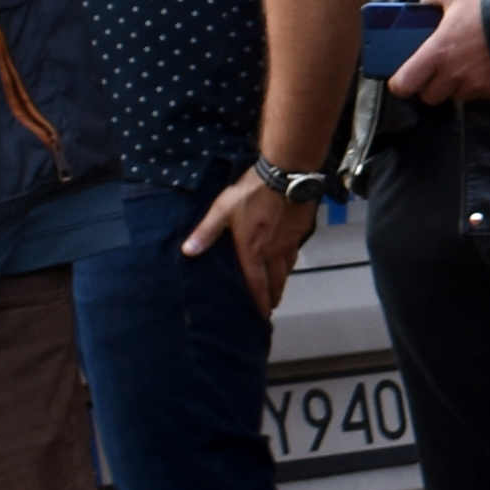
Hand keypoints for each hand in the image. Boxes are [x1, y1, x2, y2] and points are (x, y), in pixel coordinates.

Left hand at [181, 175, 318, 315]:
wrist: (287, 173)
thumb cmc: (252, 192)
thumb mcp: (223, 209)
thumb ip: (207, 231)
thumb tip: (188, 251)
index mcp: (253, 250)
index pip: (256, 284)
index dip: (259, 302)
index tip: (261, 316)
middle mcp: (273, 251)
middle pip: (276, 282)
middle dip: (273, 297)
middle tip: (270, 307)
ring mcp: (289, 242)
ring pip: (287, 270)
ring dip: (282, 282)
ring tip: (278, 289)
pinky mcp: (301, 231)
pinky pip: (295, 254)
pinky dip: (290, 264)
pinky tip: (288, 261)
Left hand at [384, 0, 489, 105]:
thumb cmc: (489, 6)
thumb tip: (423, 0)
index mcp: (436, 53)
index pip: (404, 85)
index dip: (400, 82)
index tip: (404, 74)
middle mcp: (453, 75)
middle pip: (429, 96)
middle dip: (429, 84)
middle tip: (436, 67)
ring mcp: (476, 85)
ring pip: (454, 96)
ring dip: (454, 85)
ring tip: (463, 64)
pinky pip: (479, 94)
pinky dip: (477, 85)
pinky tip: (484, 66)